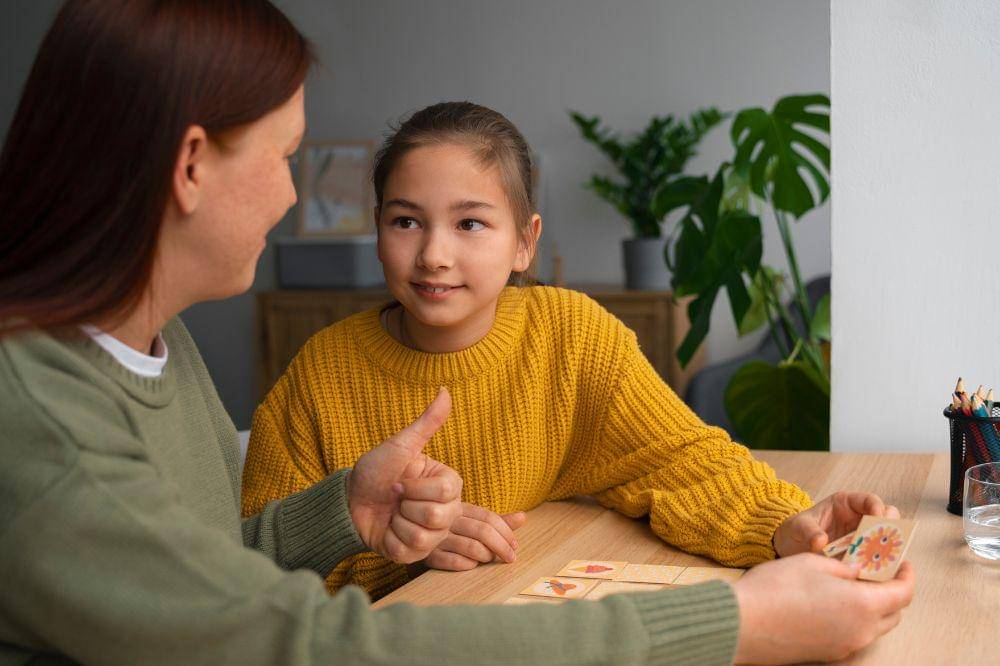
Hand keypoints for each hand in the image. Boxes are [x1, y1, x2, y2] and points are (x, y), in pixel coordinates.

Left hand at [348, 388, 463, 563]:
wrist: (350, 500)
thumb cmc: (376, 471)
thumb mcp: (401, 446)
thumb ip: (428, 421)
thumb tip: (445, 389)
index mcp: (448, 486)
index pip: (445, 492)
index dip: (415, 486)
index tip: (400, 480)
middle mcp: (447, 512)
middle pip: (437, 516)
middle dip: (405, 504)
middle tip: (395, 498)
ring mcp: (433, 535)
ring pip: (423, 535)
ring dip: (397, 522)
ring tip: (392, 514)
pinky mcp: (416, 554)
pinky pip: (410, 550)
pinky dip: (391, 539)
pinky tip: (387, 529)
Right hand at [424, 502, 526, 570]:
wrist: (409, 533)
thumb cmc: (450, 527)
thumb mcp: (471, 519)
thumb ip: (496, 520)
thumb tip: (523, 517)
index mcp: (461, 508)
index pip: (488, 517)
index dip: (506, 531)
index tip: (515, 545)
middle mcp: (449, 520)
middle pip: (483, 532)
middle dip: (501, 546)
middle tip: (510, 558)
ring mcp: (438, 537)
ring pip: (471, 547)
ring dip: (486, 556)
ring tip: (489, 559)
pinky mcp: (429, 555)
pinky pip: (454, 562)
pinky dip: (469, 565)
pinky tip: (472, 564)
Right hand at [733, 553, 915, 663]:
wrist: (742, 624)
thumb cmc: (775, 589)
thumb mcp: (814, 563)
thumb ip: (844, 567)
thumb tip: (858, 571)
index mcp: (863, 605)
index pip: (903, 593)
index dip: (906, 575)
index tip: (901, 562)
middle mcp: (861, 631)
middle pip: (894, 613)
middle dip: (891, 591)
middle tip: (876, 571)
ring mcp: (845, 646)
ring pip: (874, 627)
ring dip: (872, 606)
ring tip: (851, 585)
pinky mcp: (828, 654)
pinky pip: (853, 635)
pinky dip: (853, 618)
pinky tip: (831, 603)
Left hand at [773, 491, 899, 556]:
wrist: (789, 550)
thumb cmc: (795, 531)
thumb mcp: (798, 527)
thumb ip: (808, 531)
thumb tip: (820, 542)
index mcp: (846, 504)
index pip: (869, 500)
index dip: (877, 507)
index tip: (878, 518)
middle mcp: (859, 521)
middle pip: (887, 520)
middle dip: (890, 528)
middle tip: (888, 539)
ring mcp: (863, 540)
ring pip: (886, 541)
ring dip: (888, 549)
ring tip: (886, 557)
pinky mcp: (863, 558)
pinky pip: (877, 560)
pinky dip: (880, 565)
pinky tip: (878, 572)